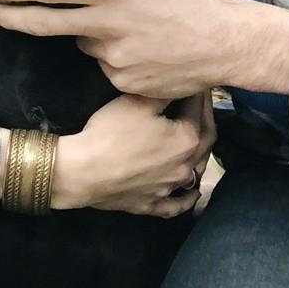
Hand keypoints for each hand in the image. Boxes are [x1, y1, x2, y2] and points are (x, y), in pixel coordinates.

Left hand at [0, 0, 288, 100]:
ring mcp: (113, 59)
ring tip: (132, 25)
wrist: (229, 44)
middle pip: (46, 24)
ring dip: (93, 33)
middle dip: (14, 18)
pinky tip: (144, 47)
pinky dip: (115, 54)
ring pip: (86, 43)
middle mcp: (105, 28)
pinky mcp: (123, 83)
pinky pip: (106, 65)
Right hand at [52, 91, 214, 218]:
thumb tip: (181, 84)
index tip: (197, 82)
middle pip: (205, 139)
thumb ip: (165, 92)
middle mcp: (184, 166)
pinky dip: (187, 199)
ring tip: (199, 141)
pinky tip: (193, 195)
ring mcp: (168, 188)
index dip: (198, 93)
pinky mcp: (152, 203)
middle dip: (205, 118)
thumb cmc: (110, 133)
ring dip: (200, 153)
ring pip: (195, 170)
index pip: (198, 109)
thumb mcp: (138, 102)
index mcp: (186, 139)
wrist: (83, 171)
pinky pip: (177, 204)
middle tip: (203, 103)